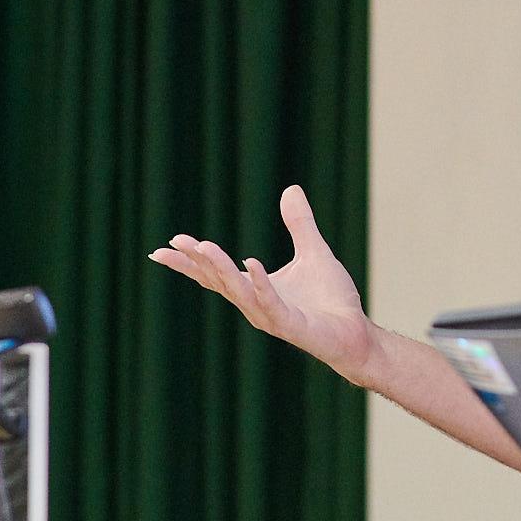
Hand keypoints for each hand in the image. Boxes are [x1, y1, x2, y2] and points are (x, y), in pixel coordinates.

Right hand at [150, 185, 377, 383]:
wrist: (355, 331)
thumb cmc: (332, 299)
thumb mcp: (313, 252)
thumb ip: (299, 224)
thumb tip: (290, 188)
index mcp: (256, 288)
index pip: (216, 274)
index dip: (190, 261)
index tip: (165, 246)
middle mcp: (256, 304)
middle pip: (219, 281)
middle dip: (196, 262)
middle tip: (174, 243)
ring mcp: (272, 316)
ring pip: (239, 291)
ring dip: (221, 269)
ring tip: (203, 246)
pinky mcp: (292, 325)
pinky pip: (271, 303)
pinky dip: (260, 283)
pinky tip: (252, 263)